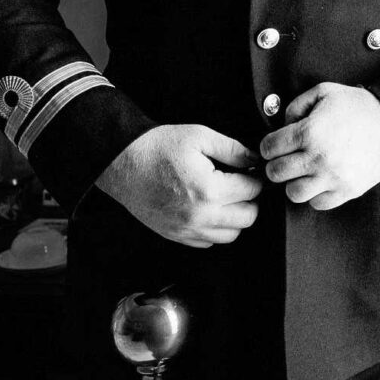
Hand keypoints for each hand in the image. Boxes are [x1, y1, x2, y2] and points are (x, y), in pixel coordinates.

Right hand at [95, 124, 263, 247]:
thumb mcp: (200, 137)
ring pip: (231, 235)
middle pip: (248, 218)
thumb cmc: (158, 148)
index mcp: (209, 190)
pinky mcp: (176, 235)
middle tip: (242, 184)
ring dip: (236, 217)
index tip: (252, 171)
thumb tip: (255, 160)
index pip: (252, 191)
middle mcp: (200, 215)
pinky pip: (209, 242)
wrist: (123, 163)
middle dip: (251, 199)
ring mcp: (187, 229)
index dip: (256, 178)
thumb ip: (233, 149)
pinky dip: (216, 229)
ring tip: (227, 197)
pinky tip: (210, 209)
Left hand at [260, 83, 379, 210]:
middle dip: (277, 164)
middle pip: (275, 173)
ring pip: (293, 193)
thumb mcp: (325, 91)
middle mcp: (319, 158)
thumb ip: (295, 105)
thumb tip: (281, 126)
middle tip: (287, 158)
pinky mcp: (348, 191)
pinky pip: (317, 203)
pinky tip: (321, 180)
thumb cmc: (359, 106)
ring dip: (294, 182)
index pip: (268, 148)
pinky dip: (315, 194)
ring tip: (303, 172)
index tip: (276, 144)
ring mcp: (334, 178)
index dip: (269, 145)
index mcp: (310, 132)